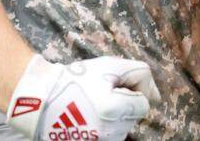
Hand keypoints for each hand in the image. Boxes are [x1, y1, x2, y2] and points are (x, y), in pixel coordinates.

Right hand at [5, 54, 159, 140]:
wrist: (41, 100)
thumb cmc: (77, 79)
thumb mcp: (110, 66)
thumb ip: (140, 75)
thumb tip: (158, 96)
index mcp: (116, 110)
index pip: (143, 104)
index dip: (130, 92)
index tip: (112, 87)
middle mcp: (111, 132)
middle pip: (132, 117)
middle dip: (122, 104)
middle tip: (98, 94)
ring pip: (122, 127)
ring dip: (113, 116)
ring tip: (90, 106)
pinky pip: (109, 135)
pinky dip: (103, 127)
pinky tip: (87, 117)